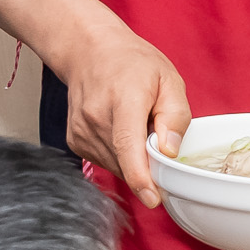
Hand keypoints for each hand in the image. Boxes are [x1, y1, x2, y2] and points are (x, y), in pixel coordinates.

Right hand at [60, 25, 190, 206]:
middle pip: (127, 160)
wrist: (89, 51)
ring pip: (117, 165)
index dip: (140, 176)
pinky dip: (120, 155)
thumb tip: (170, 151)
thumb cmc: (132, 63)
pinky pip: (106, 161)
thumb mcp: (168, 79)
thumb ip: (175, 116)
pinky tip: (121, 131)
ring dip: (134, 158)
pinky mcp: (75, 142)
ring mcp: (81, 131)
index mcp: (123, 100)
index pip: (128, 145)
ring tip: (135, 124)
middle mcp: (96, 118)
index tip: (152, 199)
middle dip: (149, 161)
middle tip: (156, 133)